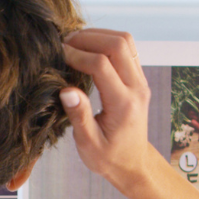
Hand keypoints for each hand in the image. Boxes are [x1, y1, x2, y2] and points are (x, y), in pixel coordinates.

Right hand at [58, 29, 162, 194]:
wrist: (133, 163)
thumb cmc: (109, 157)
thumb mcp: (89, 144)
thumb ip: (79, 116)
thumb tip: (66, 90)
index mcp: (123, 104)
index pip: (101, 65)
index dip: (77, 55)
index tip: (58, 55)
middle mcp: (136, 88)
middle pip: (118, 44)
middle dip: (88, 38)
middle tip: (65, 44)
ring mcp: (140, 81)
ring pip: (125, 41)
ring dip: (99, 36)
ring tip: (75, 43)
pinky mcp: (138, 78)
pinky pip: (127, 48)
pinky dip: (107, 41)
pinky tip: (88, 48)